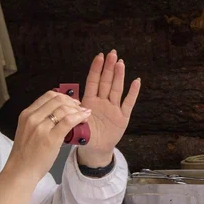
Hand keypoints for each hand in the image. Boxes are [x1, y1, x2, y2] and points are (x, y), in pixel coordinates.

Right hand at [7, 91, 92, 180]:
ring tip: (84, 114)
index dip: (64, 97)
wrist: (20, 171)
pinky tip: (85, 118)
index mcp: (27, 114)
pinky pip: (68, 121)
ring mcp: (41, 128)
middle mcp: (32, 118)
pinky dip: (79, 116)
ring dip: (78, 110)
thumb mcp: (28, 130)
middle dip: (72, 102)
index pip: (48, 96)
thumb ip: (39, 119)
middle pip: (58, 100)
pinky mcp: (51, 138)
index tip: (72, 103)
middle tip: (80, 108)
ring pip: (64, 109)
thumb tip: (59, 112)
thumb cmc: (26, 154)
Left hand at [77, 50, 140, 166]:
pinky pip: (128, 103)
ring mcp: (113, 108)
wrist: (95, 149)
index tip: (99, 56)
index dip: (96, 69)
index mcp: (90, 102)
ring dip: (119, 76)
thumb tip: (67, 111)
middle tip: (112, 54)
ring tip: (120, 63)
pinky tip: (136, 81)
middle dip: (109, 68)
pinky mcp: (123, 117)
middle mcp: (102, 102)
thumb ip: (73, 118)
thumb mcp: (76, 126)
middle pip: (106, 82)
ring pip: (116, 89)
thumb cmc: (85, 136)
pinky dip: (133, 92)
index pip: (93, 82)